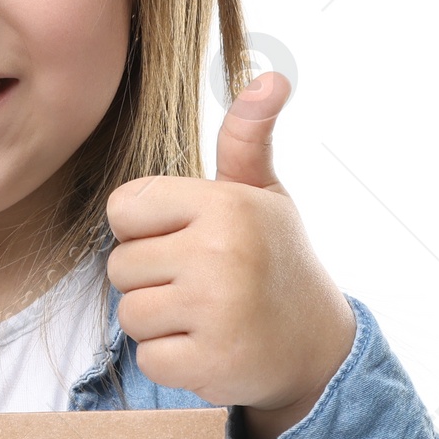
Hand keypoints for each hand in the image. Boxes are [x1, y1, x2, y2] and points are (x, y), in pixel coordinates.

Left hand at [106, 73, 356, 438]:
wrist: (319, 346)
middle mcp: (220, 251)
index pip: (123, 209)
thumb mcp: (264, 194)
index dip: (145, 229)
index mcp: (225, 204)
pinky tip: (210, 347)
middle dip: (151, 280)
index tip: (184, 240)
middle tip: (201, 284)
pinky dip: (172, 361)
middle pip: (120, 266)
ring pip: (130, 314)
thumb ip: (246, 138)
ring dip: (159, 322)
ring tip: (205, 315)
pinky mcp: (211, 362)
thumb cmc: (276, 260)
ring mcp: (216, 309)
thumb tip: (271, 77)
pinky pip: (148, 359)